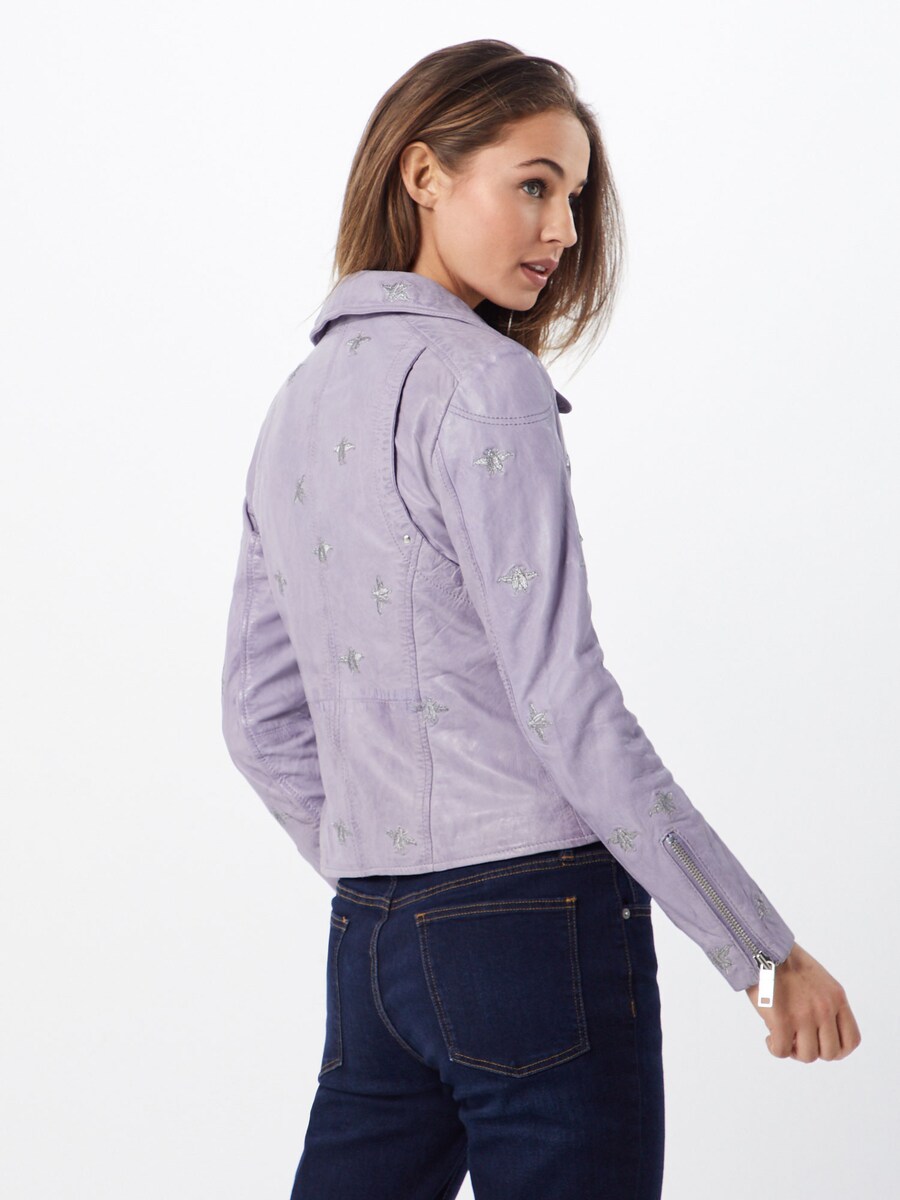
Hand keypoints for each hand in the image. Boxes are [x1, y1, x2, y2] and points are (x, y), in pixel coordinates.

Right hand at [745, 941, 860, 1060]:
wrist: (761, 947)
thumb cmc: (784, 961)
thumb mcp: (819, 980)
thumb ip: (825, 1004)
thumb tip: (818, 1033)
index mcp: (836, 998)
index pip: (851, 1040)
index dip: (837, 1050)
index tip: (820, 1043)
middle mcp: (825, 1009)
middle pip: (830, 1053)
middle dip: (812, 1050)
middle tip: (796, 1039)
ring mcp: (805, 1016)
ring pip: (807, 1056)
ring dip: (793, 1050)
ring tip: (782, 1036)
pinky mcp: (782, 1021)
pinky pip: (781, 1051)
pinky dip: (774, 1048)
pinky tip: (769, 1036)